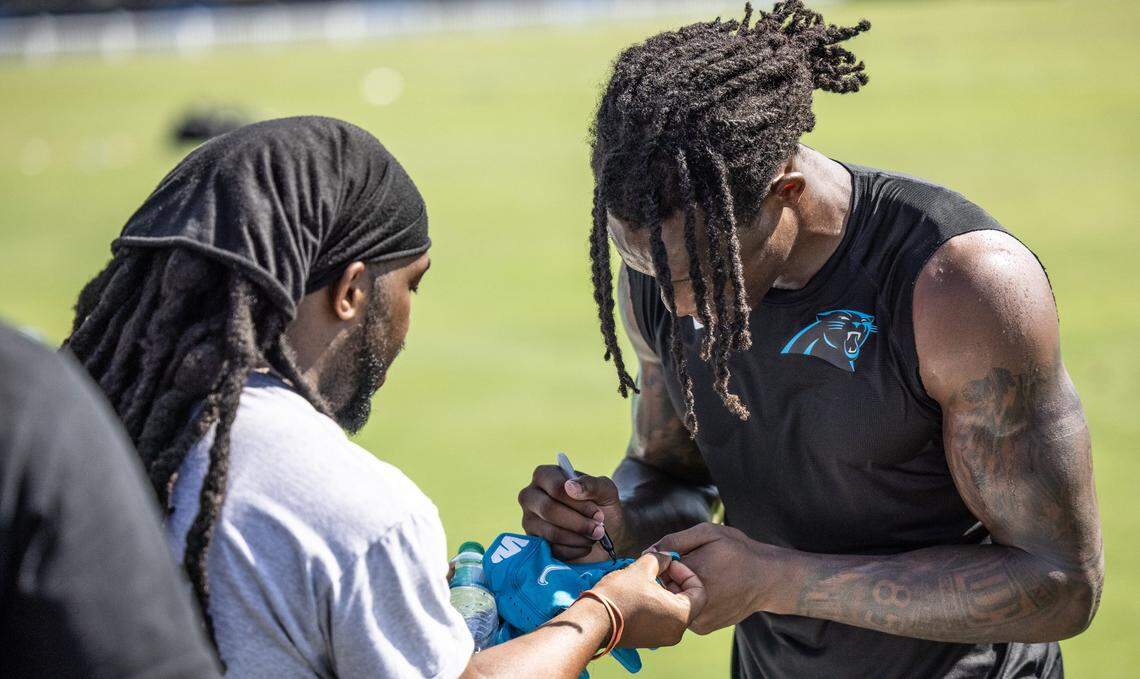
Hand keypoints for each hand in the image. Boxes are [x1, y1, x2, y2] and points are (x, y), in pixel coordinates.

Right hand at [518, 465, 626, 560]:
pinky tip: (584, 545)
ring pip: (551, 532)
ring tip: (594, 537)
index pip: (556, 487)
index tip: (598, 513)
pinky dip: (575, 550)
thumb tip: (571, 487)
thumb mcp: (606, 491)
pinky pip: (552, 550)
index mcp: (546, 475)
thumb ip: (592, 484)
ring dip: (579, 538)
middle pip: (548, 509)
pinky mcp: (533, 543)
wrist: (604, 535)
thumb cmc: (602, 507)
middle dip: (579, 523)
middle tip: (599, 530)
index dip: (579, 503)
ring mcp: (529, 520)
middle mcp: (531, 495)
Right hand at [590, 552, 705, 647]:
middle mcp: (676, 631)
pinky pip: (661, 619)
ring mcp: (662, 638)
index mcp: (681, 615)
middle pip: (686, 601)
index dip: (686, 572)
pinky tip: (640, 591)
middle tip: (659, 568)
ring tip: (647, 578)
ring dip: (664, 592)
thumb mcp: (643, 567)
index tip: (670, 564)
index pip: (699, 591)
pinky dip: (656, 604)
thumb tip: (667, 558)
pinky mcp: (648, 639)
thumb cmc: (620, 594)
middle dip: (674, 581)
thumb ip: (661, 559)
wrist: (594, 619)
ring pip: (673, 610)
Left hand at [655, 523, 790, 634]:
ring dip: (676, 592)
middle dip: (667, 578)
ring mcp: (698, 617)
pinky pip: (682, 615)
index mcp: (692, 571)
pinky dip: (686, 605)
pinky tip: (705, 593)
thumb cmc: (738, 551)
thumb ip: (675, 540)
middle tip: (688, 569)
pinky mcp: (703, 628)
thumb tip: (648, 552)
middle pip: (661, 589)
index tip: (679, 557)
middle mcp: (693, 599)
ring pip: (671, 604)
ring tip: (699, 580)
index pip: (656, 569)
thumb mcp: (709, 533)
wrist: (767, 580)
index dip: (663, 562)